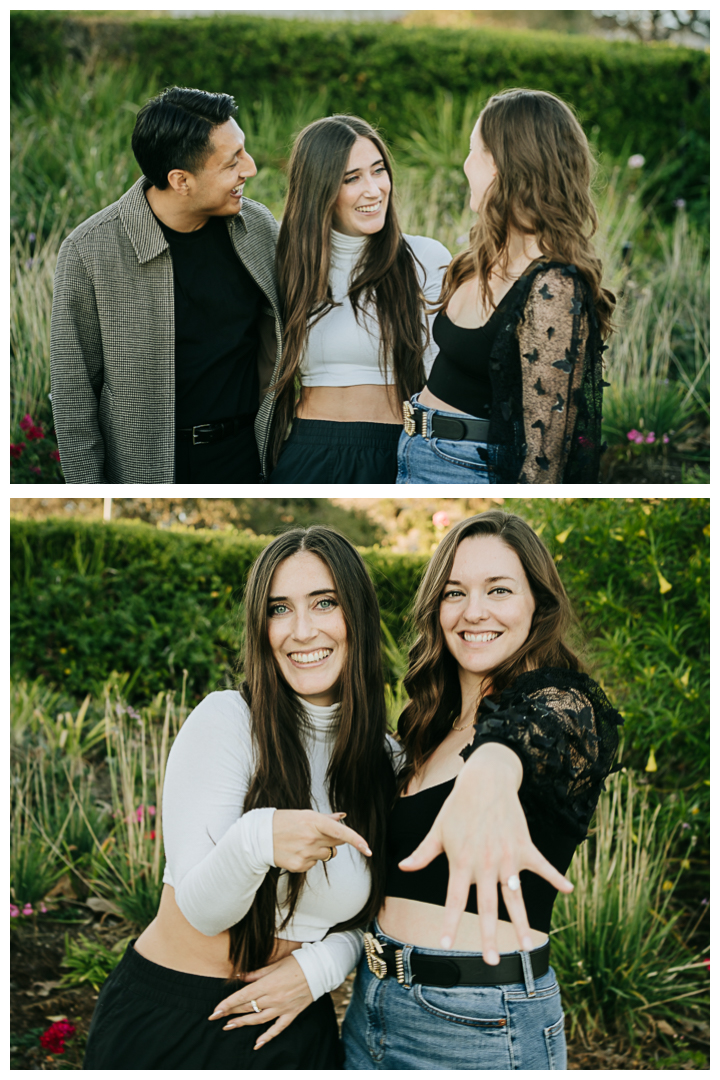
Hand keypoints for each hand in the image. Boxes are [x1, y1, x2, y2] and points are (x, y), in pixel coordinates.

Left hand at [208, 953, 312, 1049]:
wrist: (319, 969)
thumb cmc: (296, 963)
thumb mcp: (275, 964)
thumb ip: (256, 973)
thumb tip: (239, 977)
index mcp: (268, 984)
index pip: (243, 996)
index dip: (227, 1004)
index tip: (215, 1011)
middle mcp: (273, 998)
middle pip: (248, 1008)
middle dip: (230, 1013)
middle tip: (216, 1018)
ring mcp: (282, 1008)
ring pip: (258, 1019)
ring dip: (243, 1024)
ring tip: (229, 1026)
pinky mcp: (291, 1014)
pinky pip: (278, 1028)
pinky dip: (267, 1037)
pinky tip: (257, 1044)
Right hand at [272, 809, 370, 871]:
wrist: (260, 836)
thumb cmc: (284, 822)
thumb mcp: (305, 815)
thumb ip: (326, 819)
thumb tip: (343, 817)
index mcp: (314, 822)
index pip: (341, 833)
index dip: (357, 841)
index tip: (368, 850)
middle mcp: (311, 838)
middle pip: (336, 844)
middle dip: (332, 840)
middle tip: (318, 834)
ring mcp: (305, 853)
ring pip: (327, 855)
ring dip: (321, 850)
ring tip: (303, 842)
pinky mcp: (299, 866)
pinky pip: (315, 864)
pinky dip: (309, 858)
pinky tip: (297, 851)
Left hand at [398, 744, 572, 962]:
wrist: (484, 780)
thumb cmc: (458, 806)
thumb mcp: (438, 830)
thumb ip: (423, 853)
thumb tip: (402, 868)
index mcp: (461, 862)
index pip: (454, 900)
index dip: (448, 923)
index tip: (444, 946)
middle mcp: (485, 863)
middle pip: (487, 906)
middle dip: (490, 936)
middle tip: (493, 962)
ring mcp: (507, 856)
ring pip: (515, 896)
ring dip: (522, 922)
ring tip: (528, 947)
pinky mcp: (524, 846)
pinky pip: (542, 865)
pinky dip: (555, 877)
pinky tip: (568, 891)